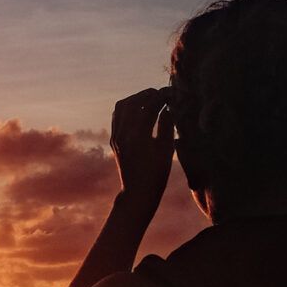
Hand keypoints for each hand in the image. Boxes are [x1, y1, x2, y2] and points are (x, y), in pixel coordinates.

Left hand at [110, 87, 174, 208]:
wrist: (137, 193)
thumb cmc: (157, 174)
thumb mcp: (167, 149)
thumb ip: (167, 125)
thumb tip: (168, 107)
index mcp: (139, 136)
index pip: (149, 107)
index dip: (162, 97)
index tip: (172, 93)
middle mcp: (123, 134)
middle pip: (133, 102)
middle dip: (148, 94)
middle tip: (162, 94)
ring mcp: (116, 137)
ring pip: (121, 107)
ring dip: (136, 99)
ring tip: (151, 99)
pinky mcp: (113, 140)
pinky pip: (117, 116)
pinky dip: (128, 108)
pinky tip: (140, 109)